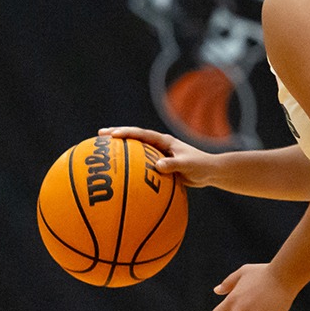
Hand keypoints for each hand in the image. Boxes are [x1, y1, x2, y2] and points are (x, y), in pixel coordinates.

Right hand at [99, 125, 218, 186]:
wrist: (210, 172)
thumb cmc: (201, 166)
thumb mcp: (188, 165)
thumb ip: (174, 165)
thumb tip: (157, 166)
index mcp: (164, 141)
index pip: (142, 134)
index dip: (127, 133)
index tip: (112, 135)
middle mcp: (159, 145)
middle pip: (134, 138)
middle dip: (117, 135)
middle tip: (99, 135)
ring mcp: (158, 154)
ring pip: (136, 150)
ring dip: (121, 150)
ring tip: (104, 152)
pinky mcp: (159, 165)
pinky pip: (141, 165)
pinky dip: (131, 168)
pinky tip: (120, 177)